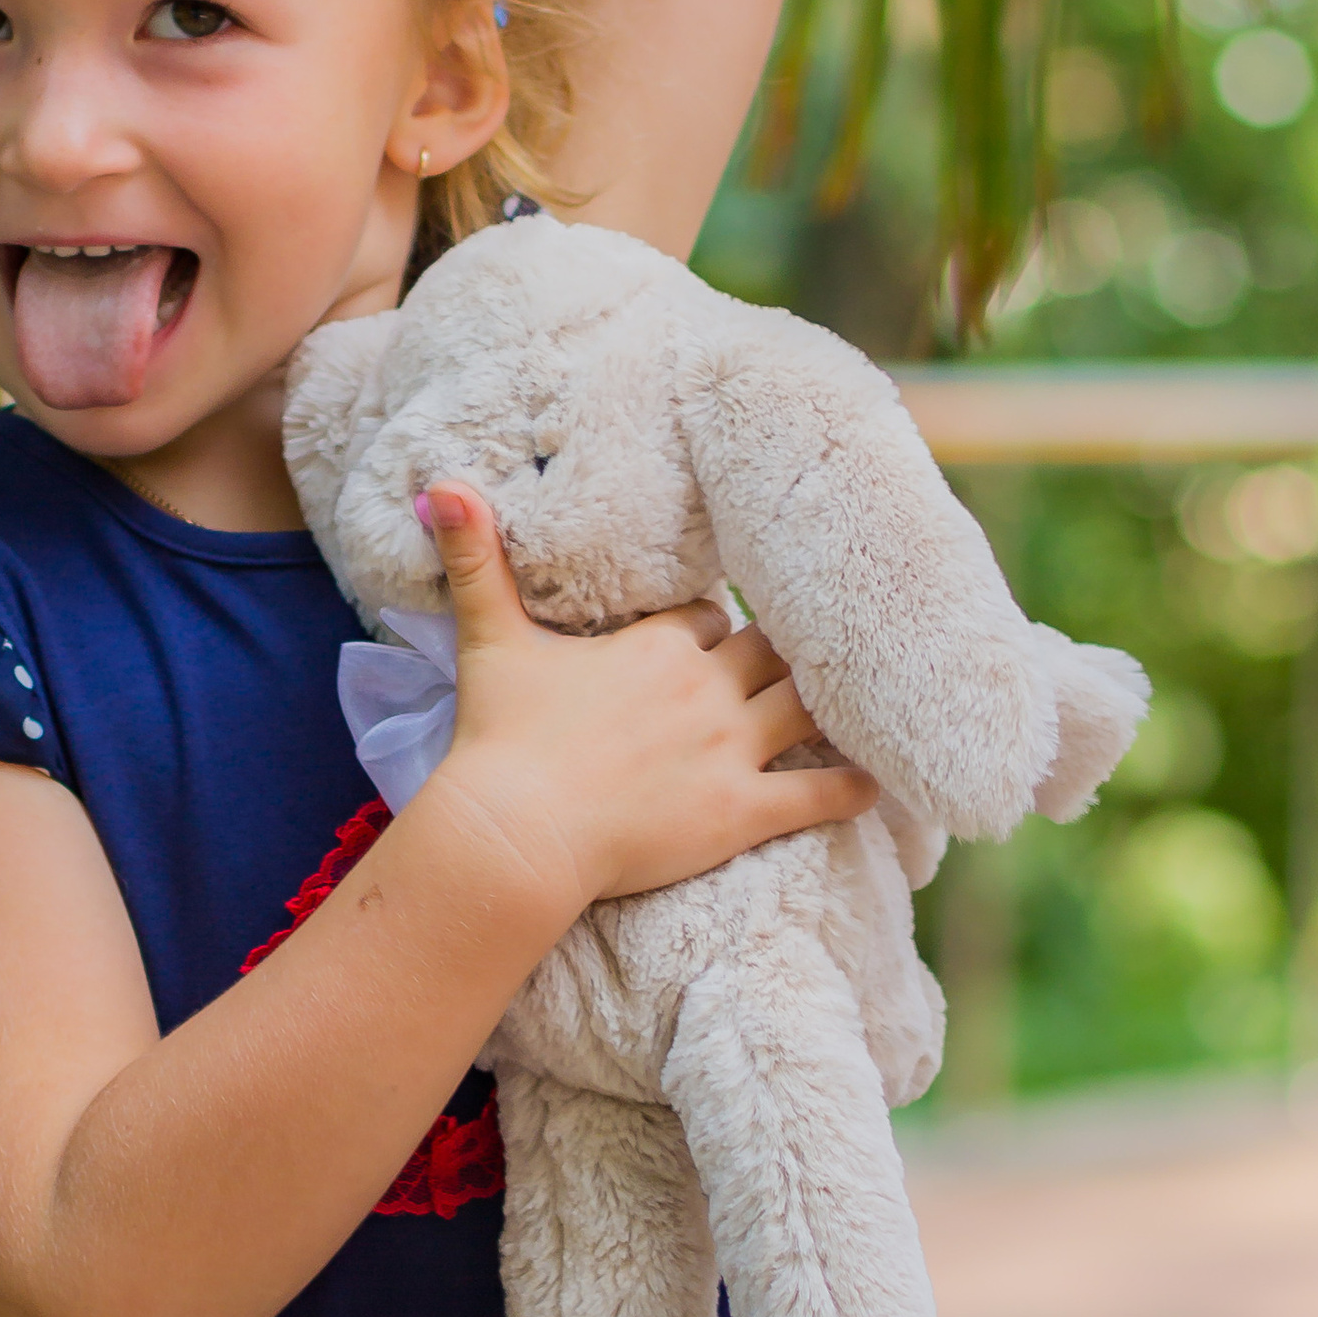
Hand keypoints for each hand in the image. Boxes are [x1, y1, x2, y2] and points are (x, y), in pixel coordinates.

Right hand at [414, 481, 876, 917]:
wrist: (514, 831)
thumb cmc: (501, 738)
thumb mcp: (489, 639)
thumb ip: (474, 561)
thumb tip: (437, 485)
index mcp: (658, 645)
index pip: (708, 619)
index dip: (711, 633)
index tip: (711, 644)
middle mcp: (707, 687)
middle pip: (770, 654)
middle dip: (777, 659)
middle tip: (793, 666)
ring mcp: (731, 749)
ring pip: (806, 708)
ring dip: (829, 708)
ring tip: (859, 707)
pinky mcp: (743, 812)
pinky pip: (820, 793)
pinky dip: (855, 788)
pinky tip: (880, 785)